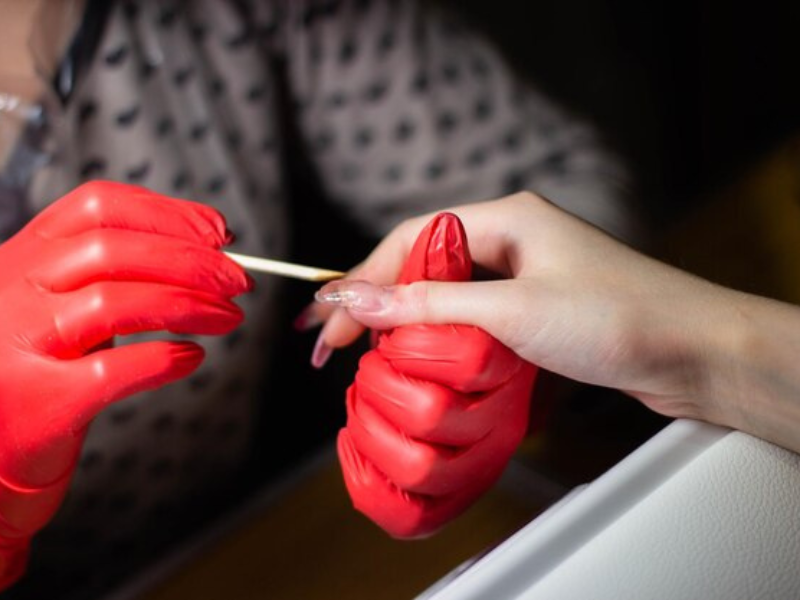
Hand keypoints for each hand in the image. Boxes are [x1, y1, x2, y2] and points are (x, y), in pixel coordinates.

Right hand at [0, 182, 249, 581]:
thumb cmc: (36, 366)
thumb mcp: (58, 301)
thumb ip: (114, 272)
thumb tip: (207, 253)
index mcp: (24, 254)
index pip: (100, 207)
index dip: (169, 214)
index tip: (219, 233)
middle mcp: (15, 289)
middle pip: (115, 250)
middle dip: (192, 262)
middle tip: (238, 281)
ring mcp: (22, 343)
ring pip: (117, 302)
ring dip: (190, 305)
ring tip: (228, 317)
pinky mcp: (39, 400)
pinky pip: (114, 370)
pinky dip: (164, 360)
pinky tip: (190, 358)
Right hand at [315, 192, 775, 448]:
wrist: (695, 352)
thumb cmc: (616, 318)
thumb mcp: (512, 311)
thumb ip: (430, 305)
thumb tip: (356, 302)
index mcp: (506, 218)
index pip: (412, 239)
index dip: (363, 280)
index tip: (328, 322)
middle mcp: (513, 239)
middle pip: (424, 264)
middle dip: (376, 303)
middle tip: (330, 344)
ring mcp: (526, 275)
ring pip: (447, 294)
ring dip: (406, 323)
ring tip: (363, 354)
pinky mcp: (537, 309)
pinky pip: (473, 317)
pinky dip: (441, 337)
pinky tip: (420, 358)